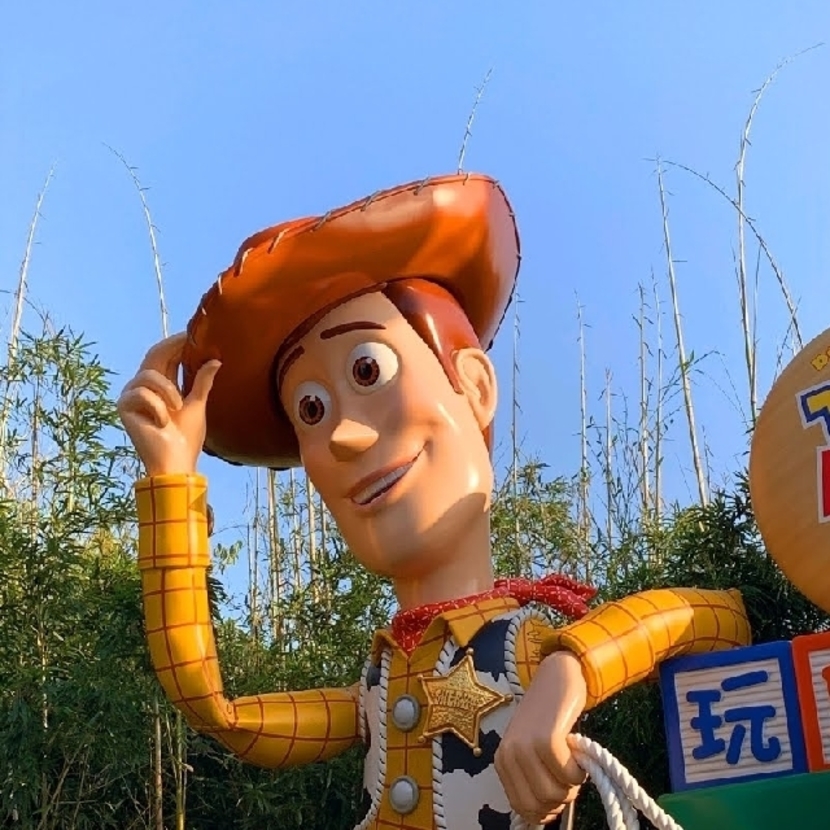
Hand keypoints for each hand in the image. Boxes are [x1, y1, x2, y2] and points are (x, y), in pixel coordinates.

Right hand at [117, 332, 220, 475]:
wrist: (174, 461)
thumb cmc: (186, 437)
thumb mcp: (197, 404)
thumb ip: (203, 382)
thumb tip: (216, 360)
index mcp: (162, 386)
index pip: (166, 356)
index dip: (176, 343)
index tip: (192, 333)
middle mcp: (145, 387)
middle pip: (153, 356)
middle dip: (171, 349)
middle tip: (187, 342)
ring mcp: (132, 396)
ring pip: (148, 375)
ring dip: (168, 390)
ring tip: (178, 407)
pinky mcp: (123, 406)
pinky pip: (141, 394)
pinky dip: (157, 407)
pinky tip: (162, 422)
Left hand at [495, 650, 587, 824]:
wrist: (555, 677)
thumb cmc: (548, 718)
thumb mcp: (531, 750)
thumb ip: (531, 779)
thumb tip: (542, 817)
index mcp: (502, 762)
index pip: (523, 809)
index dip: (546, 809)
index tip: (559, 793)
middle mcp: (509, 755)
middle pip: (541, 805)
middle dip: (562, 797)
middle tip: (569, 775)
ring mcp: (525, 746)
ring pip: (555, 794)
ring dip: (572, 784)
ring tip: (572, 761)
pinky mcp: (546, 739)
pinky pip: (568, 775)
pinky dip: (578, 771)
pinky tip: (577, 751)